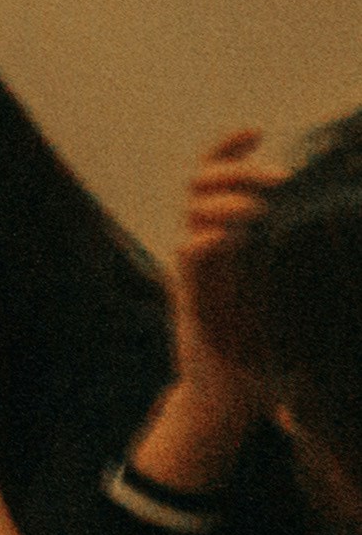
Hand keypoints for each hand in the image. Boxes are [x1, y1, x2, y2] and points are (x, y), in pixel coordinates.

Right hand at [174, 126, 285, 403]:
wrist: (225, 403)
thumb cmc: (263, 356)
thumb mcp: (289, 303)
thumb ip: (300, 268)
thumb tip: (342, 234)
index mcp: (223, 241)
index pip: (215, 181)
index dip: (229, 151)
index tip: (257, 131)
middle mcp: (203, 247)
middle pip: (202, 186)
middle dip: (236, 171)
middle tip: (278, 178)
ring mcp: (195, 272)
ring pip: (194, 213)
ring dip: (226, 203)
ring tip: (259, 208)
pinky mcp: (192, 299)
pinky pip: (191, 257)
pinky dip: (207, 242)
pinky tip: (226, 238)